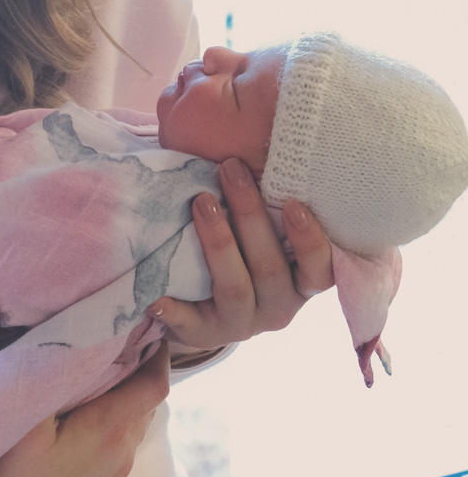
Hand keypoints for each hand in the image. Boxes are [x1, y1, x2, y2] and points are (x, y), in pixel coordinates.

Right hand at [0, 343, 170, 476]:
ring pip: (128, 425)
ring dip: (121, 397)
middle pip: (144, 401)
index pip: (154, 382)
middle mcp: (122, 453)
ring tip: (97, 369)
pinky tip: (80, 418)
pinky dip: (109, 422)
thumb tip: (53, 337)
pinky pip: (114, 446)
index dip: (157, 350)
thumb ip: (44, 378)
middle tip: (118, 334)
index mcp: (112, 429)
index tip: (150, 321)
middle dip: (136, 367)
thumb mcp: (25, 423)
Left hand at [149, 159, 334, 353]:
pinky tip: (156, 297)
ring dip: (218, 242)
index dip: (309, 239)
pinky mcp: (208, 333)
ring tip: (200, 202)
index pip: (320, 268)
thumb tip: (250, 143)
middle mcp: (280, 306)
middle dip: (249, 215)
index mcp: (301, 281)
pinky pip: (192, 325)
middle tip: (229, 169)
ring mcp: (244, 322)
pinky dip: (175, 312)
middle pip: (270, 266)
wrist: (211, 308)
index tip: (293, 202)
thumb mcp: (265, 234)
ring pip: (235, 287)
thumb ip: (270, 202)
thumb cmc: (245, 252)